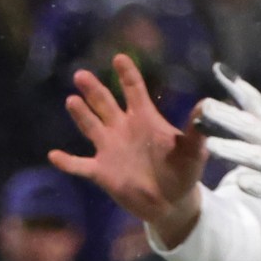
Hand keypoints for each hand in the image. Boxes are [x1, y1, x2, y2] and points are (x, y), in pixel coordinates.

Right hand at [50, 53, 207, 241]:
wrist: (170, 202)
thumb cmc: (184, 171)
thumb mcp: (194, 150)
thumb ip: (196, 129)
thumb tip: (206, 104)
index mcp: (145, 119)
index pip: (133, 90)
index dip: (126, 74)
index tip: (118, 58)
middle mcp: (122, 129)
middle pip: (105, 103)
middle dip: (93, 89)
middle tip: (81, 75)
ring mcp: (109, 149)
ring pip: (90, 126)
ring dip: (80, 114)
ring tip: (71, 100)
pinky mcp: (100, 171)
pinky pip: (79, 165)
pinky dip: (66, 162)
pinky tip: (54, 155)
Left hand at [199, 65, 260, 203]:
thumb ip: (250, 105)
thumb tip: (223, 75)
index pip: (252, 102)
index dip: (236, 87)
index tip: (217, 70)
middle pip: (248, 126)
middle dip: (227, 117)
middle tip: (206, 108)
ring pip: (254, 155)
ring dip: (234, 150)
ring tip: (212, 145)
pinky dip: (257, 184)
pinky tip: (242, 182)